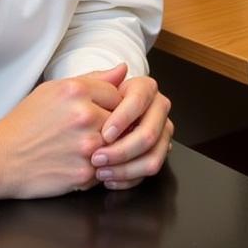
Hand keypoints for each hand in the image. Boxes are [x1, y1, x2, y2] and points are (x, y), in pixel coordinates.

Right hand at [0, 65, 127, 209]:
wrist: (0, 159)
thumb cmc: (26, 123)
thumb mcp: (53, 90)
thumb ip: (92, 79)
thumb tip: (124, 70)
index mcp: (76, 90)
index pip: (117, 93)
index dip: (107, 104)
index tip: (93, 112)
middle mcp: (84, 115)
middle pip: (121, 119)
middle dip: (108, 126)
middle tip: (85, 132)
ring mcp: (86, 145)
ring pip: (116, 145)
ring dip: (105, 148)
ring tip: (80, 147)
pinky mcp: (84, 173)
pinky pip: (106, 168)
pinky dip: (96, 167)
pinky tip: (75, 162)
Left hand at [89, 72, 172, 190]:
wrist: (90, 122)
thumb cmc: (86, 104)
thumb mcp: (88, 88)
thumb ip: (101, 79)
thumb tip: (121, 68)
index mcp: (145, 88)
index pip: (139, 101)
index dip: (123, 118)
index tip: (104, 134)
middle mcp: (159, 108)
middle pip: (149, 133)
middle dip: (122, 150)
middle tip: (96, 158)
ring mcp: (162, 132)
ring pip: (153, 157)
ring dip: (125, 169)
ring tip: (99, 172)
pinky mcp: (157, 153)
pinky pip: (149, 170)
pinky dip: (128, 179)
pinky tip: (108, 179)